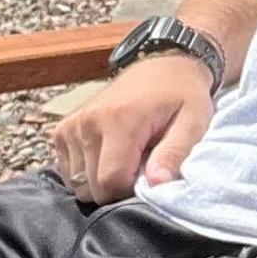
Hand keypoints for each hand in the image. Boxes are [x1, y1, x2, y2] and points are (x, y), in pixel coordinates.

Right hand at [50, 56, 214, 203]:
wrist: (163, 66)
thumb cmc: (182, 97)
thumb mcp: (193, 122)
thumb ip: (175, 153)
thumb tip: (157, 184)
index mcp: (118, 119)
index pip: (110, 181)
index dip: (131, 191)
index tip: (149, 175)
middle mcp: (87, 122)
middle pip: (92, 186)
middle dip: (117, 188)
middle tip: (141, 166)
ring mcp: (71, 125)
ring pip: (77, 183)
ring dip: (101, 181)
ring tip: (126, 158)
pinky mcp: (63, 129)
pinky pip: (67, 171)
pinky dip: (86, 172)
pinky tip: (109, 156)